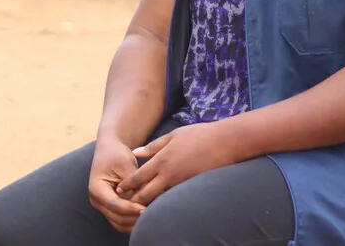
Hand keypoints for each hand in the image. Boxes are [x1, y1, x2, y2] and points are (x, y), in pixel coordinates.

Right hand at [87, 138, 145, 233]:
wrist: (109, 150)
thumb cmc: (117, 154)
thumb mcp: (126, 165)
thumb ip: (135, 184)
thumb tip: (150, 200)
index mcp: (96, 188)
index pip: (115, 205)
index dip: (131, 209)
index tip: (146, 209)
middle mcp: (97, 201)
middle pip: (117, 218)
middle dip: (135, 218)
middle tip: (153, 215)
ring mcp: (103, 206)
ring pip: (120, 224)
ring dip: (135, 223)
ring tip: (152, 217)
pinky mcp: (111, 209)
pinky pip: (122, 222)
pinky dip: (134, 221)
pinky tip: (148, 217)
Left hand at [116, 122, 241, 205]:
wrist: (226, 142)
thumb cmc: (199, 135)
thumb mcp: (173, 135)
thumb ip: (152, 146)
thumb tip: (135, 153)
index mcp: (162, 159)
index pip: (138, 177)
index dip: (127, 185)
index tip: (118, 190)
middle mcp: (170, 173)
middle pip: (146, 194)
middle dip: (134, 201)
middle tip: (125, 205)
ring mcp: (182, 182)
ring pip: (160, 199)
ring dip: (150, 204)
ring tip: (139, 209)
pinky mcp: (193, 187)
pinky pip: (175, 198)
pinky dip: (166, 203)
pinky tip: (161, 206)